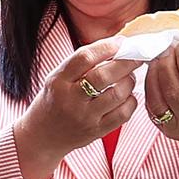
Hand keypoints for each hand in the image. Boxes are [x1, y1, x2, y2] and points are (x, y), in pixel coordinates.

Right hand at [16, 36, 142, 159]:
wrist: (41, 137)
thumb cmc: (53, 101)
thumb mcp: (56, 79)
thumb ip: (80, 65)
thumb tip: (115, 47)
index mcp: (57, 81)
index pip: (84, 58)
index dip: (106, 47)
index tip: (121, 42)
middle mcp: (70, 99)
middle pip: (104, 76)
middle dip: (126, 62)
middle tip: (137, 56)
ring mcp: (84, 117)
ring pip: (117, 94)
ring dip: (129, 81)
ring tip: (129, 76)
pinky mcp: (96, 131)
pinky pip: (123, 114)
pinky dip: (131, 101)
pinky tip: (127, 95)